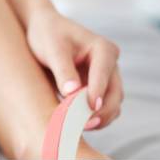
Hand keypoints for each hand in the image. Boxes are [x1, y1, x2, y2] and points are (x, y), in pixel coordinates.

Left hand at [26, 9, 122, 129]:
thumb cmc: (48, 36)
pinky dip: (94, 118)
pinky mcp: (98, 89)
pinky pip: (103, 109)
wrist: (44, 31)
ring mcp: (106, 78)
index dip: (97, 93)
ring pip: (112, 104)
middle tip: (83, 125)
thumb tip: (72, 93)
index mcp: (103, 49)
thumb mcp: (53, 50)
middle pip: (115, 94)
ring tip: (78, 128)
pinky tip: (78, 125)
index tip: (88, 110)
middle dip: (101, 111)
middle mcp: (110, 64)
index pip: (104, 74)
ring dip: (100, 118)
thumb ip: (63, 70)